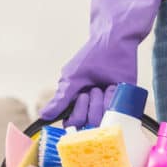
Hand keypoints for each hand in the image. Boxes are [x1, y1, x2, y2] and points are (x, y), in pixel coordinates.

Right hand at [39, 0, 164, 124]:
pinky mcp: (123, 101)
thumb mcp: (71, 80)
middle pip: (88, 124)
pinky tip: (113, 86)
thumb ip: (59, 100)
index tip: (80, 97)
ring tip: (102, 86)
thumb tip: (43, 116)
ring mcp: (107, 105)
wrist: (113, 42)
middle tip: (92, 89)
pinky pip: (118, 112)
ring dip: (101, 101)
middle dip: (90, 106)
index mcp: (76, 103)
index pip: (73, 123)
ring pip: (102, 120)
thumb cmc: (91, 57)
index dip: (77, 115)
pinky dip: (114, 98)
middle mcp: (91, 107)